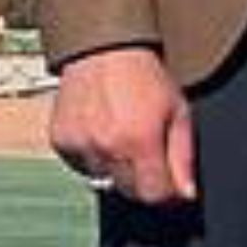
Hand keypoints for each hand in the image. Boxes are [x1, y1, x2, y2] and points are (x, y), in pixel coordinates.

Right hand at [46, 43, 196, 206]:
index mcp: (140, 141)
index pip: (154, 194)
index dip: (167, 194)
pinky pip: (81, 167)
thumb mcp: (178, 112)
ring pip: (104, 181)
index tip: (173, 186)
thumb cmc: (145, 79)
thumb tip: (186, 195)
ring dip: (117, 171)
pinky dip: (94, 160)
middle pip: (129, 192)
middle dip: (145, 183)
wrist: (102, 51)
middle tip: (149, 156)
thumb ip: (183, 158)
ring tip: (124, 138)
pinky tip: (103, 134)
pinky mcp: (60, 142)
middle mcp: (107, 147)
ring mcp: (80, 145)